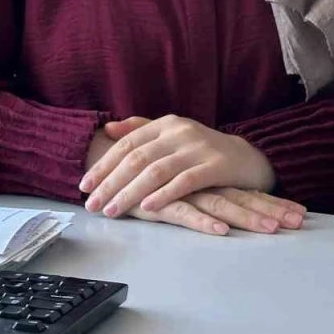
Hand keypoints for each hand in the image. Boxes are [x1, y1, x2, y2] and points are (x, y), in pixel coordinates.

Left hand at [80, 114, 277, 218]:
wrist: (249, 157)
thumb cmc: (205, 150)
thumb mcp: (173, 134)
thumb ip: (142, 128)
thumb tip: (108, 127)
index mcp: (166, 123)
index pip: (127, 143)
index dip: (104, 164)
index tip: (84, 185)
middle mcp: (179, 131)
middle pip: (137, 158)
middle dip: (110, 183)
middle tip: (91, 204)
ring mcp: (198, 148)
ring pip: (156, 171)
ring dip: (130, 193)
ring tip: (112, 210)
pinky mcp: (215, 166)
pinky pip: (184, 181)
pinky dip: (163, 194)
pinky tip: (147, 207)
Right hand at [124, 187, 306, 235]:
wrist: (104, 160)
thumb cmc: (142, 176)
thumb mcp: (178, 184)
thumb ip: (197, 187)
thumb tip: (224, 205)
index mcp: (206, 179)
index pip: (245, 190)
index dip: (272, 201)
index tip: (300, 213)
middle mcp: (199, 183)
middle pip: (241, 197)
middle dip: (271, 211)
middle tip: (298, 222)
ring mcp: (180, 190)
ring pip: (220, 204)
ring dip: (247, 217)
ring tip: (272, 229)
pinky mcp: (159, 202)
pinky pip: (183, 212)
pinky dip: (202, 221)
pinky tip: (220, 230)